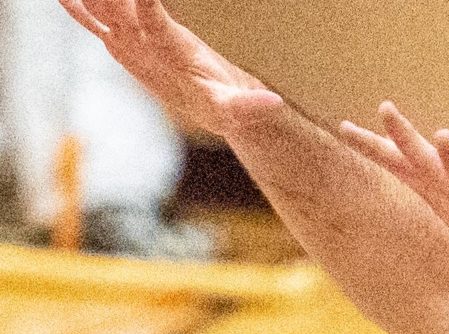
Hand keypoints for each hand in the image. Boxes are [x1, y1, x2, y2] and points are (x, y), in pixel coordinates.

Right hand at [56, 0, 275, 132]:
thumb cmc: (225, 101)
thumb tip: (273, 103)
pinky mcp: (125, 47)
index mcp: (175, 46)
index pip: (156, 20)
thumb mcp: (237, 110)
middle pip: (122, 7)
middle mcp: (151, 35)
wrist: (214, 96)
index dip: (145, 3)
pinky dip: (78, 11)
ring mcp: (136, 38)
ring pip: (105, 9)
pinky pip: (95, 26)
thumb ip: (250, 106)